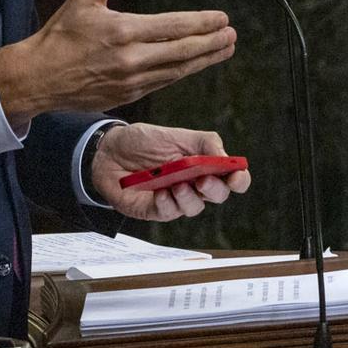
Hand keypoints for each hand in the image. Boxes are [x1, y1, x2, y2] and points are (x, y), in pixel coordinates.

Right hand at [0, 0, 236, 121]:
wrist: (39, 77)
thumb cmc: (59, 36)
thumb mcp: (82, 0)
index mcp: (123, 31)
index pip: (173, 26)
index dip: (201, 23)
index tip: (222, 18)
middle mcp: (132, 59)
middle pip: (183, 51)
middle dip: (211, 43)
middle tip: (232, 35)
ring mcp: (131, 81)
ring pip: (177, 70)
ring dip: (204, 60)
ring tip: (224, 50)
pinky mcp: (128, 95)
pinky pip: (162, 82)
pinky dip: (182, 73)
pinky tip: (193, 66)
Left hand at [89, 123, 251, 221]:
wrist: (107, 151)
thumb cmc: (142, 142)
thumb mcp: (173, 134)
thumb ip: (203, 142)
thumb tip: (224, 155)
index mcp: (202, 164)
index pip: (231, 177)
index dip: (239, 179)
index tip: (236, 176)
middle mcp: (193, 183)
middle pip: (218, 195)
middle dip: (215, 189)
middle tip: (203, 180)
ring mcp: (175, 198)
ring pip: (195, 207)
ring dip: (189, 197)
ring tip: (175, 185)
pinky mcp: (156, 209)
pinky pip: (169, 213)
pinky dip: (167, 203)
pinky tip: (158, 192)